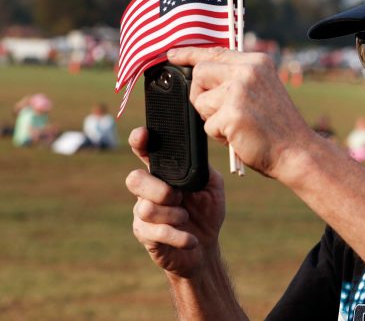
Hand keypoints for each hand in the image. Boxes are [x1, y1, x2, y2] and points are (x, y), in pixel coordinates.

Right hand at [126, 127, 225, 277]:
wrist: (206, 246)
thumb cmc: (207, 210)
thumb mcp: (212, 185)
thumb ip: (202, 168)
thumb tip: (194, 154)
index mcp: (163, 173)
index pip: (145, 152)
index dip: (139, 141)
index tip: (143, 135)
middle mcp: (148, 190)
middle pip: (134, 179)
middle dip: (158, 189)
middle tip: (179, 197)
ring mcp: (143, 212)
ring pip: (145, 208)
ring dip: (173, 215)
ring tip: (186, 218)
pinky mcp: (145, 235)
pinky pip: (155, 232)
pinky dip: (178, 236)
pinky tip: (191, 240)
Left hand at [168, 47, 317, 179]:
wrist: (296, 151)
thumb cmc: (277, 126)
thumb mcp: (262, 89)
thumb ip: (238, 77)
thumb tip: (202, 73)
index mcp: (257, 62)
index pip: (215, 52)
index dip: (189, 53)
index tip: (172, 54)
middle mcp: (248, 71)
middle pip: (200, 73)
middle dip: (201, 94)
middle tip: (219, 111)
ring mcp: (239, 91)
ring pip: (200, 100)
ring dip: (211, 117)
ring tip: (236, 125)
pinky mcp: (232, 114)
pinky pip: (207, 125)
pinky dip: (219, 135)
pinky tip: (239, 136)